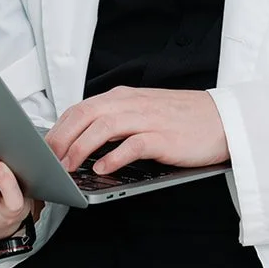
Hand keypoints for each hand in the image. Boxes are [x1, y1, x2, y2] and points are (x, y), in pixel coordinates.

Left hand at [45, 86, 228, 175]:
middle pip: (85, 115)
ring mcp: (148, 119)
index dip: (58, 128)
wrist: (223, 120)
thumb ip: (116, 122)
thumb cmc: (183, 120)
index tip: (45, 148)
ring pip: (102, 127)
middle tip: (48, 160)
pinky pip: (132, 145)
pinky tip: (103, 169)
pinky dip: (114, 157)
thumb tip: (84, 143)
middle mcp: (132, 104)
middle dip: (61, 138)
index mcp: (124, 98)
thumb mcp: (143, 113)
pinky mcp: (163, 138)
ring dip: (80, 148)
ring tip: (68, 167)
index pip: (81, 108)